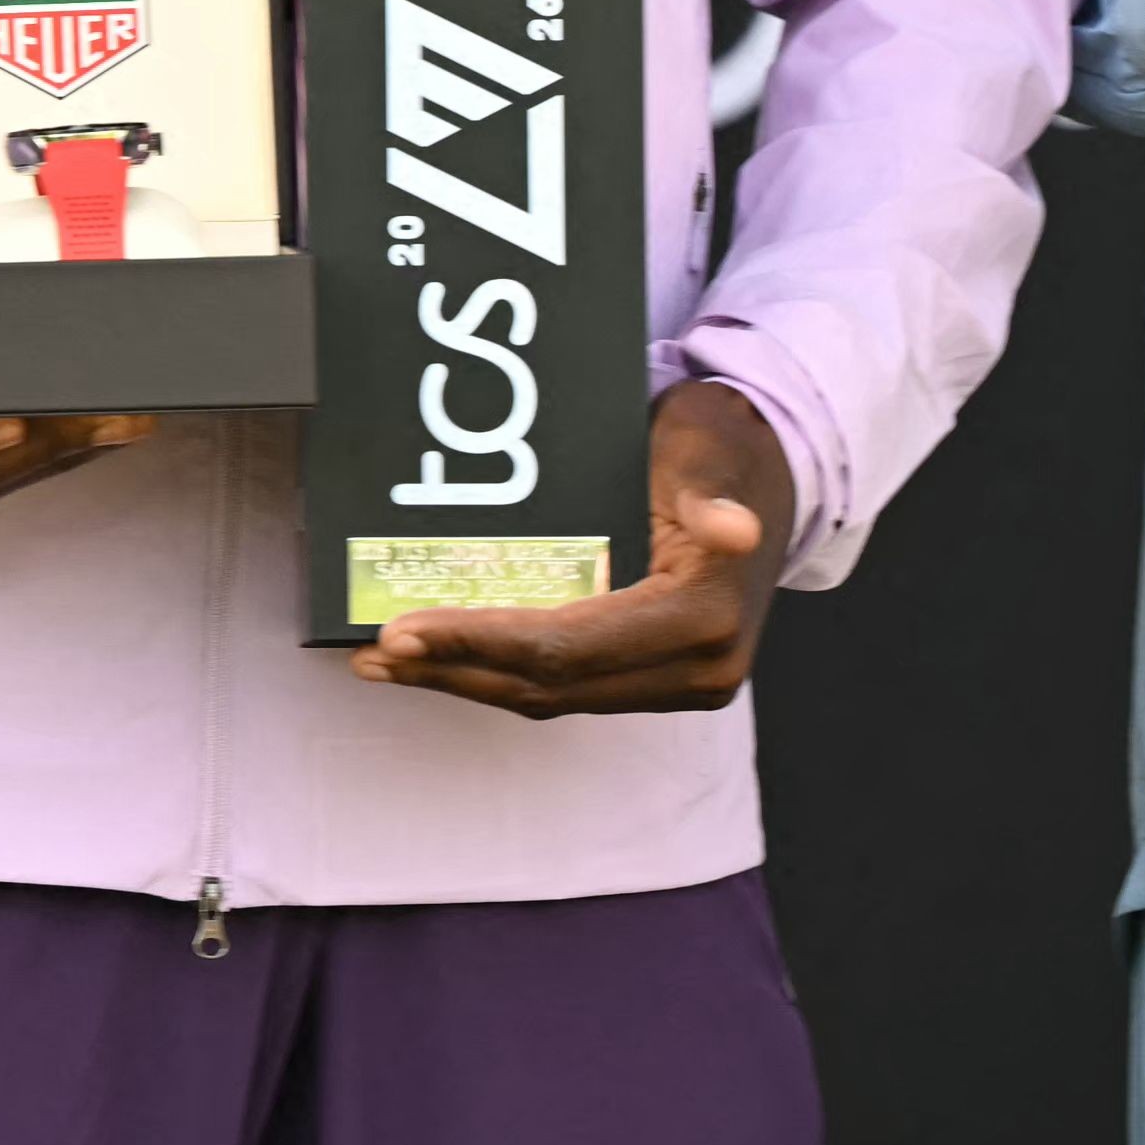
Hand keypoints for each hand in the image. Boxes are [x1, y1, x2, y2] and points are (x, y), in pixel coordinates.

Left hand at [357, 380, 792, 717]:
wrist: (770, 471)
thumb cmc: (726, 448)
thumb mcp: (709, 452)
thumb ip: (710, 496)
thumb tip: (731, 528)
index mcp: (703, 617)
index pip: (567, 646)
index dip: (480, 642)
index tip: (404, 631)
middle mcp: (695, 668)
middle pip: (550, 685)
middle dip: (455, 670)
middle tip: (374, 653)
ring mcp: (677, 681)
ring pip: (552, 696)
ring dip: (467, 681)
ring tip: (388, 663)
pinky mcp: (655, 677)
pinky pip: (567, 685)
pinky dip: (502, 674)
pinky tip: (446, 660)